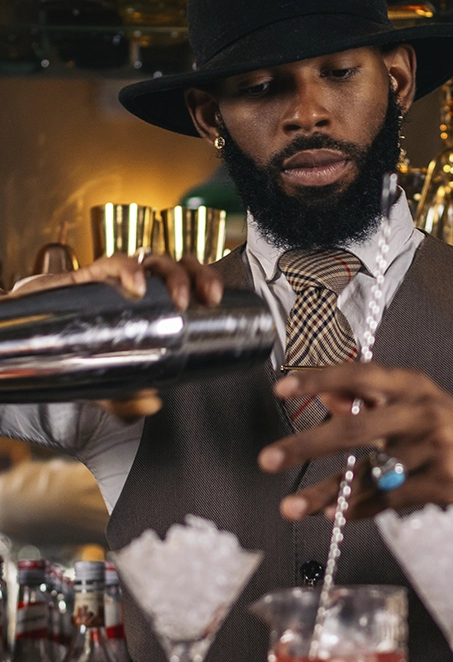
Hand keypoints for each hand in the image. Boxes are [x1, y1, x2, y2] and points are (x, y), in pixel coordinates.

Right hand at [7, 253, 223, 421]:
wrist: (28, 343)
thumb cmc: (73, 356)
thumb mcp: (104, 387)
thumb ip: (125, 400)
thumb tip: (153, 404)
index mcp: (149, 306)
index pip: (185, 284)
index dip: (204, 283)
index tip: (215, 299)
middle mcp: (136, 288)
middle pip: (176, 264)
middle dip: (196, 273)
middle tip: (205, 297)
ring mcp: (113, 280)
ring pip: (151, 257)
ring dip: (169, 273)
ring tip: (177, 298)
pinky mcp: (88, 276)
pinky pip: (112, 262)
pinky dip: (128, 269)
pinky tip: (134, 285)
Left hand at [258, 363, 452, 521]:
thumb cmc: (442, 425)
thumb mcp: (409, 400)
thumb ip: (366, 397)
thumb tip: (322, 393)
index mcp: (413, 385)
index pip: (361, 375)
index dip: (320, 379)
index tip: (282, 388)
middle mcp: (424, 413)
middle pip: (356, 429)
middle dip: (306, 446)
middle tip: (268, 458)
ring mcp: (435, 451)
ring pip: (368, 476)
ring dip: (326, 493)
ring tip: (293, 507)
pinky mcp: (441, 485)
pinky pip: (388, 501)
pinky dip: (357, 509)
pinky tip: (333, 514)